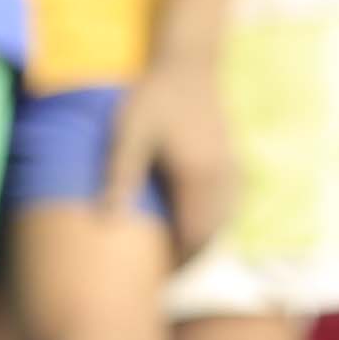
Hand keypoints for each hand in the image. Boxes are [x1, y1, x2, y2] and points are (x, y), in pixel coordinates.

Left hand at [119, 54, 237, 257]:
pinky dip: (211, 221)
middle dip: (189, 258)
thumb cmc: (153, 96)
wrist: (189, 62)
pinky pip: (228, 205)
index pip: (194, 237)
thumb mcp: (129, 133)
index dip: (177, 263)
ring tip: (173, 254)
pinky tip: (189, 223)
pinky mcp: (231, 161)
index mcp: (197, 177)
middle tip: (162, 275)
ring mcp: (230, 169)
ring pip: (222, 222)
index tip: (156, 277)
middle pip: (211, 236)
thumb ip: (121, 174)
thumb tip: (107, 220)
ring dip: (201, 241)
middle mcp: (221, 178)